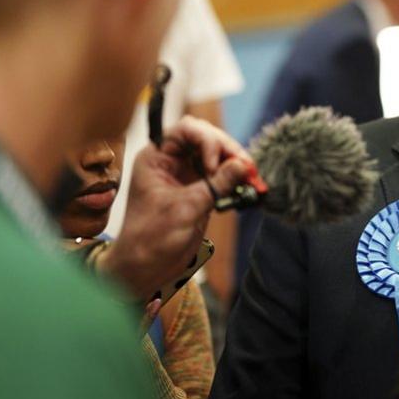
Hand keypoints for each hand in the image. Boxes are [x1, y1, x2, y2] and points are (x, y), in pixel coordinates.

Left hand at [101, 116, 251, 299]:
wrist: (145, 268)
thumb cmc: (151, 238)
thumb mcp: (185, 208)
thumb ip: (215, 185)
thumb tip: (242, 165)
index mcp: (156, 158)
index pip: (186, 130)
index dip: (206, 140)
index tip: (216, 165)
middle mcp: (172, 162)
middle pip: (206, 140)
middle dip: (228, 151)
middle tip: (246, 168)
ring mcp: (187, 175)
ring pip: (217, 156)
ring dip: (237, 164)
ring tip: (252, 178)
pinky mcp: (200, 190)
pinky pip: (222, 176)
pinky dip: (237, 179)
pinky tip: (249, 185)